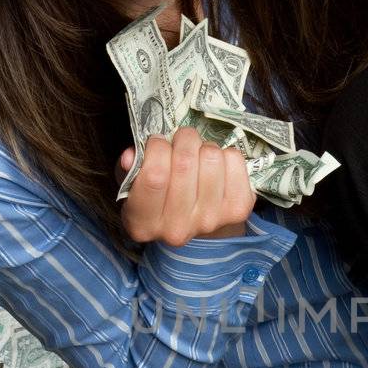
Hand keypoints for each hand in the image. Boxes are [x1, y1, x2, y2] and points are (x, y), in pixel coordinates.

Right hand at [115, 129, 255, 244]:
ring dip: (204, 146)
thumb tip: (131, 156)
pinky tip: (216, 165)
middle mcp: (177, 228)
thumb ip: (128, 170)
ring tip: (198, 155)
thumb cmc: (159, 198)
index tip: (157, 142)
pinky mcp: (239, 208)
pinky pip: (235, 159)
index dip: (156, 148)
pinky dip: (226, 153)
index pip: (154, 176)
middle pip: (185, 163)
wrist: (195, 225)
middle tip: (180, 141)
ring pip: (211, 157)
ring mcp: (211, 220)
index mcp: (144, 223)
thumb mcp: (133, 186)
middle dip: (182, 139)